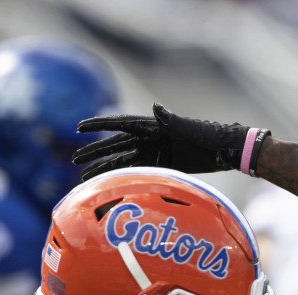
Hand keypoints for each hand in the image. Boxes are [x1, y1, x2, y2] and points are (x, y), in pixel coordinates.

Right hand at [72, 104, 266, 179]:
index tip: (78, 128)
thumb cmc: (207, 135)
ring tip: (84, 177)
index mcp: (152, 126)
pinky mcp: (161, 165)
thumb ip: (170, 119)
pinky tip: (109, 184)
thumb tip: (156, 107)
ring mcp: (154, 152)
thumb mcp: (188, 127)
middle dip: (94, 153)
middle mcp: (149, 138)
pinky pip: (137, 172)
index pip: (119, 124)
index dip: (98, 125)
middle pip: (115, 145)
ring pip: (123, 161)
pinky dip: (122, 178)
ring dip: (104, 168)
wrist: (223, 150)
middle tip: (74, 160)